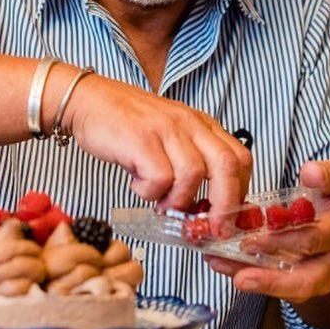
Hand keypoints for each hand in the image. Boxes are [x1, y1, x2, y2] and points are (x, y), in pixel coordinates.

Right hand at [64, 73, 251, 213]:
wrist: (89, 99)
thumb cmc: (128, 124)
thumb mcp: (169, 137)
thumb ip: (189, 163)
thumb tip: (203, 209)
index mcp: (202, 125)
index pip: (240, 158)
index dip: (239, 192)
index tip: (226, 217)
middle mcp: (190, 124)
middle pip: (228, 166)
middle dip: (224, 205)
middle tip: (209, 229)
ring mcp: (166, 130)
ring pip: (194, 175)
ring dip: (178, 201)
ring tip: (160, 204)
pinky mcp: (141, 139)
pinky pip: (159, 178)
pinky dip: (150, 193)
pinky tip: (138, 186)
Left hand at [205, 160, 329, 301]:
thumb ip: (328, 174)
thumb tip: (310, 172)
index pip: (315, 239)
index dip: (286, 239)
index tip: (259, 234)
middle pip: (303, 280)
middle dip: (270, 277)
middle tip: (240, 268)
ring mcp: (315, 279)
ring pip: (285, 289)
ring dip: (251, 279)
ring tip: (218, 263)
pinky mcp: (295, 284)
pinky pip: (272, 285)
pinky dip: (244, 274)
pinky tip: (219, 262)